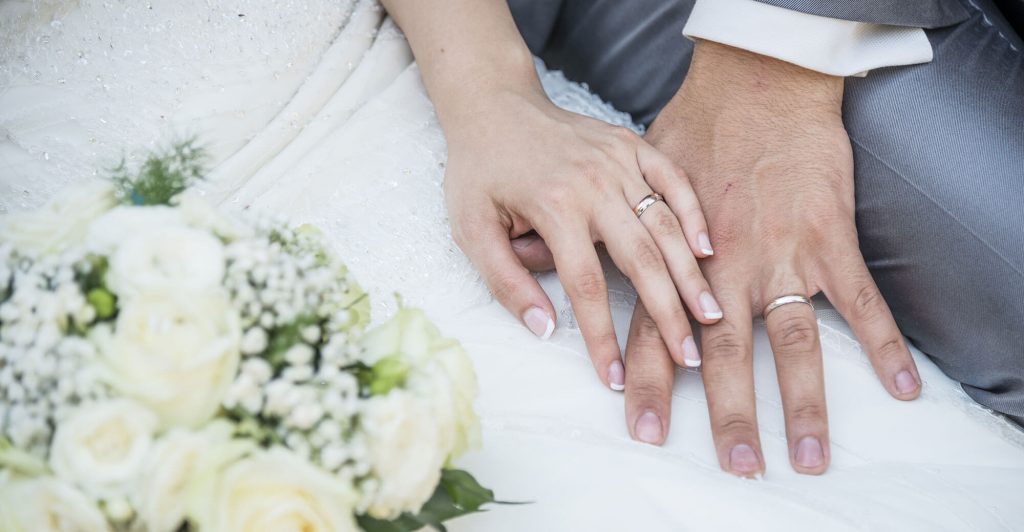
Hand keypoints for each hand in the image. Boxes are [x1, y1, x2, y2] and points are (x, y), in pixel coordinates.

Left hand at [445, 84, 722, 388]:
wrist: (494, 106)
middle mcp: (593, 182)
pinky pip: (672, 179)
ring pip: (665, 223)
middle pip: (641, 259)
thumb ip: (505, 280)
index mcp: (554, 206)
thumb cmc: (479, 171)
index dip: (603, 337)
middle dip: (667, 312)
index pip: (585, 286)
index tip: (616, 377)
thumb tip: (545, 329)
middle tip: (688, 356)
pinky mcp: (631, 144)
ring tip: (710, 314)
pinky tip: (707, 250)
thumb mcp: (471, 228)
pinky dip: (693, 213)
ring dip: (690, 272)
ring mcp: (618, 160)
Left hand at [627, 40, 922, 475]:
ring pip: (790, 340)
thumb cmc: (689, 132)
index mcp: (674, 256)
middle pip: (723, 352)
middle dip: (727, 413)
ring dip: (800, 400)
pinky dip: (884, 343)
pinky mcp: (827, 237)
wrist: (755, 86)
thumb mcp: (624, 184)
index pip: (654, 332)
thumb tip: (546, 275)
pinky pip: (860, 300)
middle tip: (735, 465)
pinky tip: (903, 386)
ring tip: (807, 455)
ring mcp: (780, 254)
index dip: (647, 384)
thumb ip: (605, 235)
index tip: (643, 432)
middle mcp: (725, 265)